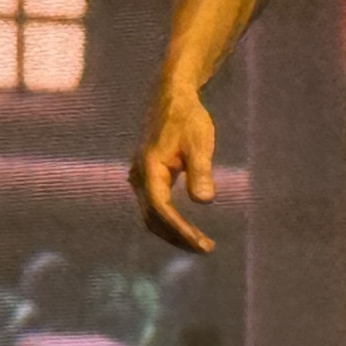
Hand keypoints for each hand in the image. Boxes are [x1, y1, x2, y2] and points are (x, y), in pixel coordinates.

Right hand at [131, 91, 219, 252]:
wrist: (173, 97)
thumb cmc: (188, 117)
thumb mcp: (199, 142)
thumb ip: (201, 170)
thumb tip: (205, 200)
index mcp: (149, 168)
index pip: (160, 208)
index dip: (179, 229)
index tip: (200, 243)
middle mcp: (140, 176)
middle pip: (152, 218)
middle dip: (177, 236)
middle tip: (204, 248)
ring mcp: (140, 177)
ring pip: (150, 215)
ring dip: (172, 232)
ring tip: (198, 243)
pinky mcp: (147, 178)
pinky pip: (153, 207)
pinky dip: (168, 222)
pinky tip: (185, 229)